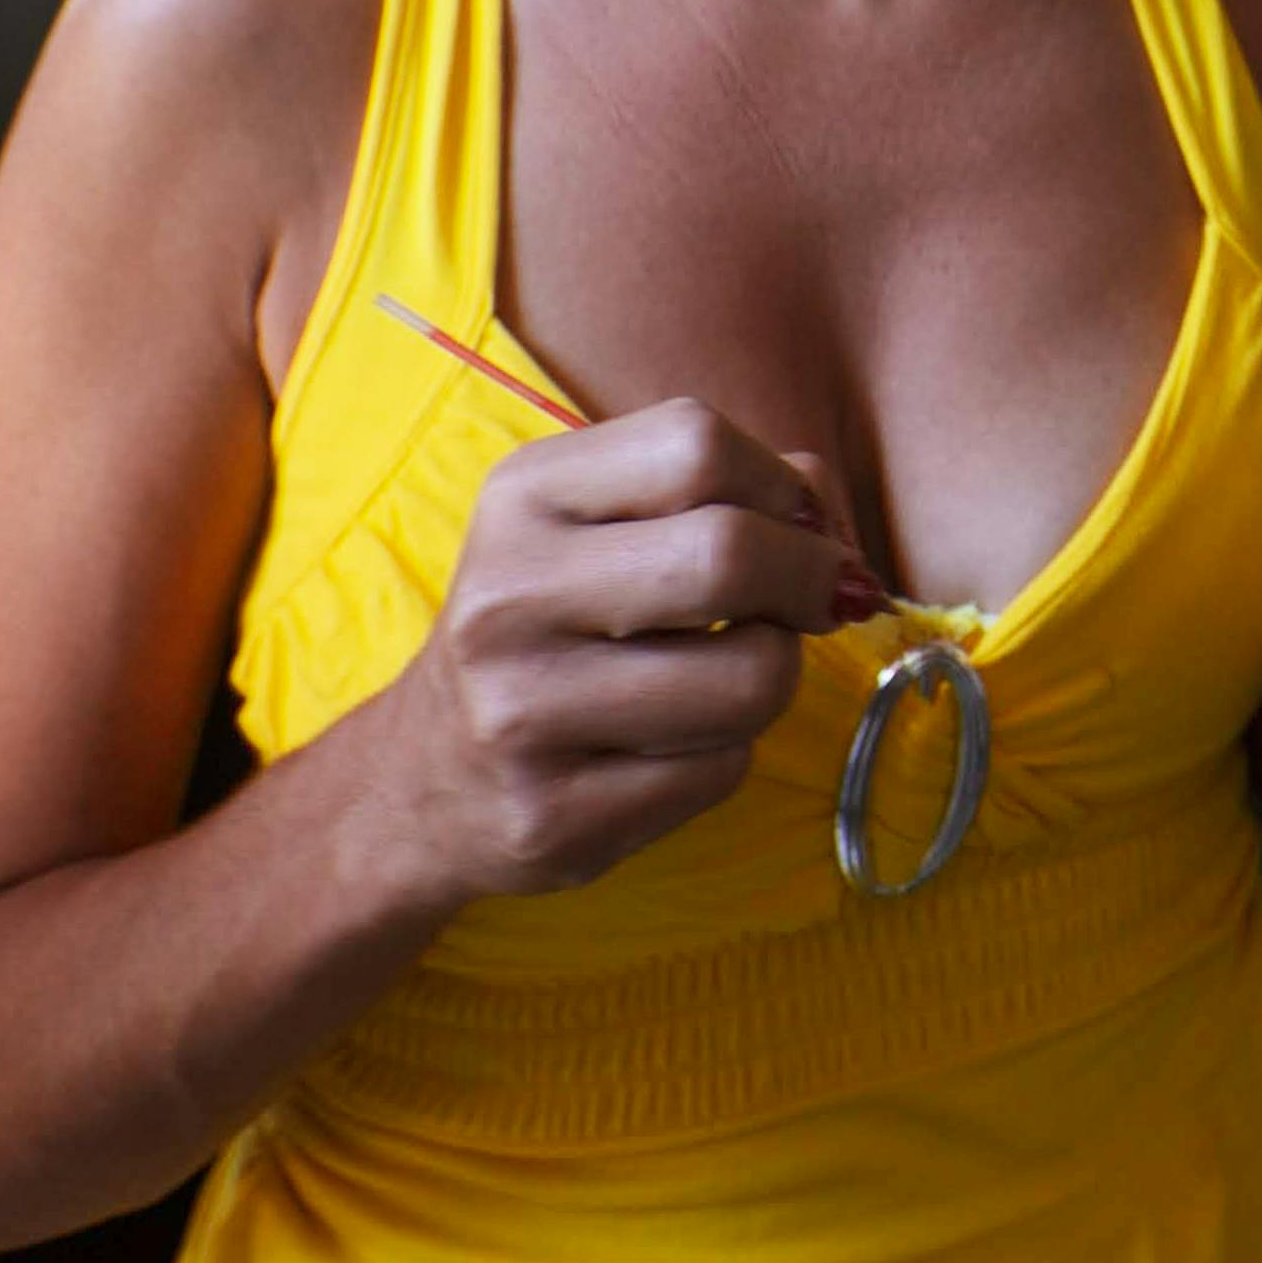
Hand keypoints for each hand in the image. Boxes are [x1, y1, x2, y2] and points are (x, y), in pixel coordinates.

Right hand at [355, 399, 881, 904]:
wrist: (423, 778)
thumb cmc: (556, 625)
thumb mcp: (605, 524)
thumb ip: (732, 492)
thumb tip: (838, 539)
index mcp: (523, 498)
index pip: (697, 444)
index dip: (783, 489)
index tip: (796, 530)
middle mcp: (506, 599)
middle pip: (728, 555)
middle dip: (807, 582)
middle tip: (810, 607)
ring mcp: (520, 716)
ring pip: (751, 680)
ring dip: (772, 679)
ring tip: (721, 680)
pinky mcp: (553, 818)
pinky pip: (722, 771)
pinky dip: (726, 754)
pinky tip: (667, 748)